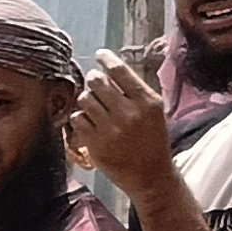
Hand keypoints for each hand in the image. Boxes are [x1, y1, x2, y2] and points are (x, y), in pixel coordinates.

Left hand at [67, 52, 176, 191]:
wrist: (151, 176)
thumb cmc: (152, 140)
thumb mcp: (154, 112)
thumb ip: (135, 92)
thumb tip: (110, 68)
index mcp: (148, 102)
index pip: (121, 71)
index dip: (107, 59)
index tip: (100, 54)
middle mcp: (129, 113)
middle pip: (97, 81)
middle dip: (94, 81)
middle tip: (97, 86)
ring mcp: (111, 129)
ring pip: (84, 99)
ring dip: (86, 101)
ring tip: (96, 109)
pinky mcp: (95, 143)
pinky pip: (76, 119)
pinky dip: (80, 119)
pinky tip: (90, 124)